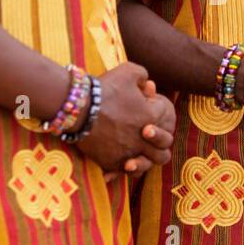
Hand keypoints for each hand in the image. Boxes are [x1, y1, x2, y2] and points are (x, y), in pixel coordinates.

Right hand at [76, 64, 175, 178]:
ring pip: (146, 165)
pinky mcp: (111, 163)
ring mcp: (128, 153)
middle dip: (159, 144)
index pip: (165, 118)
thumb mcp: (127, 71)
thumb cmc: (104, 89)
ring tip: (136, 154)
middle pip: (163, 150)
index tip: (142, 107)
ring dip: (144, 160)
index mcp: (151, 117)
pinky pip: (122, 173)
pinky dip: (121, 169)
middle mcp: (143, 139)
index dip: (155, 111)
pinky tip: (117, 163)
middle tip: (147, 137)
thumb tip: (148, 85)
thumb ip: (142, 75)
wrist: (78, 108)